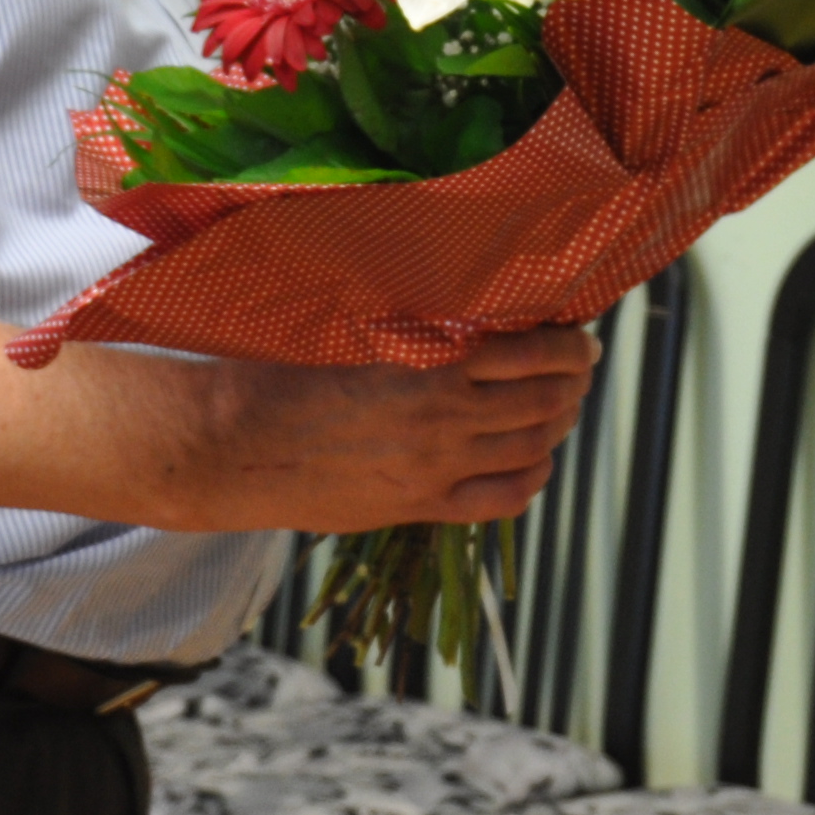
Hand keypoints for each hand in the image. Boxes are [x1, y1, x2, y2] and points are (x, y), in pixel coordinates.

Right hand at [158, 328, 601, 533]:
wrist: (232, 445)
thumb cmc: (282, 371)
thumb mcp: (352, 329)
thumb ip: (412, 327)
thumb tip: (462, 309)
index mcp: (429, 365)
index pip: (531, 352)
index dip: (566, 343)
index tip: (576, 331)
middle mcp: (444, 420)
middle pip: (545, 400)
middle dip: (574, 378)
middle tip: (581, 363)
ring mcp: (435, 469)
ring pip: (533, 446)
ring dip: (559, 421)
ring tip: (564, 403)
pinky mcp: (418, 506)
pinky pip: (505, 498)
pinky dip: (533, 474)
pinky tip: (535, 458)